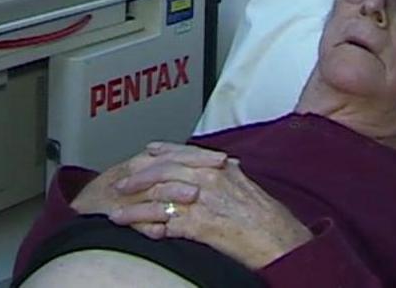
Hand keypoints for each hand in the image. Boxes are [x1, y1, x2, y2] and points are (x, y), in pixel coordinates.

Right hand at [70, 142, 226, 216]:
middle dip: (192, 169)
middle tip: (216, 172)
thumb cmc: (129, 187)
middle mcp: (140, 170)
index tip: (225, 159)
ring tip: (193, 196)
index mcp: (151, 160)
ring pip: (154, 191)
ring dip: (174, 193)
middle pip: (169, 166)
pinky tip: (160, 230)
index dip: (202, 155)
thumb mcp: (157, 172)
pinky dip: (147, 223)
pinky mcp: (117, 211)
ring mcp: (129, 192)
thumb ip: (185, 168)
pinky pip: (134, 218)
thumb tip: (226, 165)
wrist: (93, 200)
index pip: (180, 153)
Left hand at [109, 156, 311, 269]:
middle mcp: (208, 179)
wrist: (279, 240)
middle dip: (136, 180)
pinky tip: (137, 232)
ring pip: (158, 199)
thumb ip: (228, 174)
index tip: (142, 155)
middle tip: (119, 186)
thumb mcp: (245, 186)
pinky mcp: (199, 225)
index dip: (158, 154)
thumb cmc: (266, 218)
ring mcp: (202, 202)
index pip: (180, 154)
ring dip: (133, 208)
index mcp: (217, 168)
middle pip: (161, 173)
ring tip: (116, 214)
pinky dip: (149, 228)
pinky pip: (166, 224)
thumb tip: (221, 166)